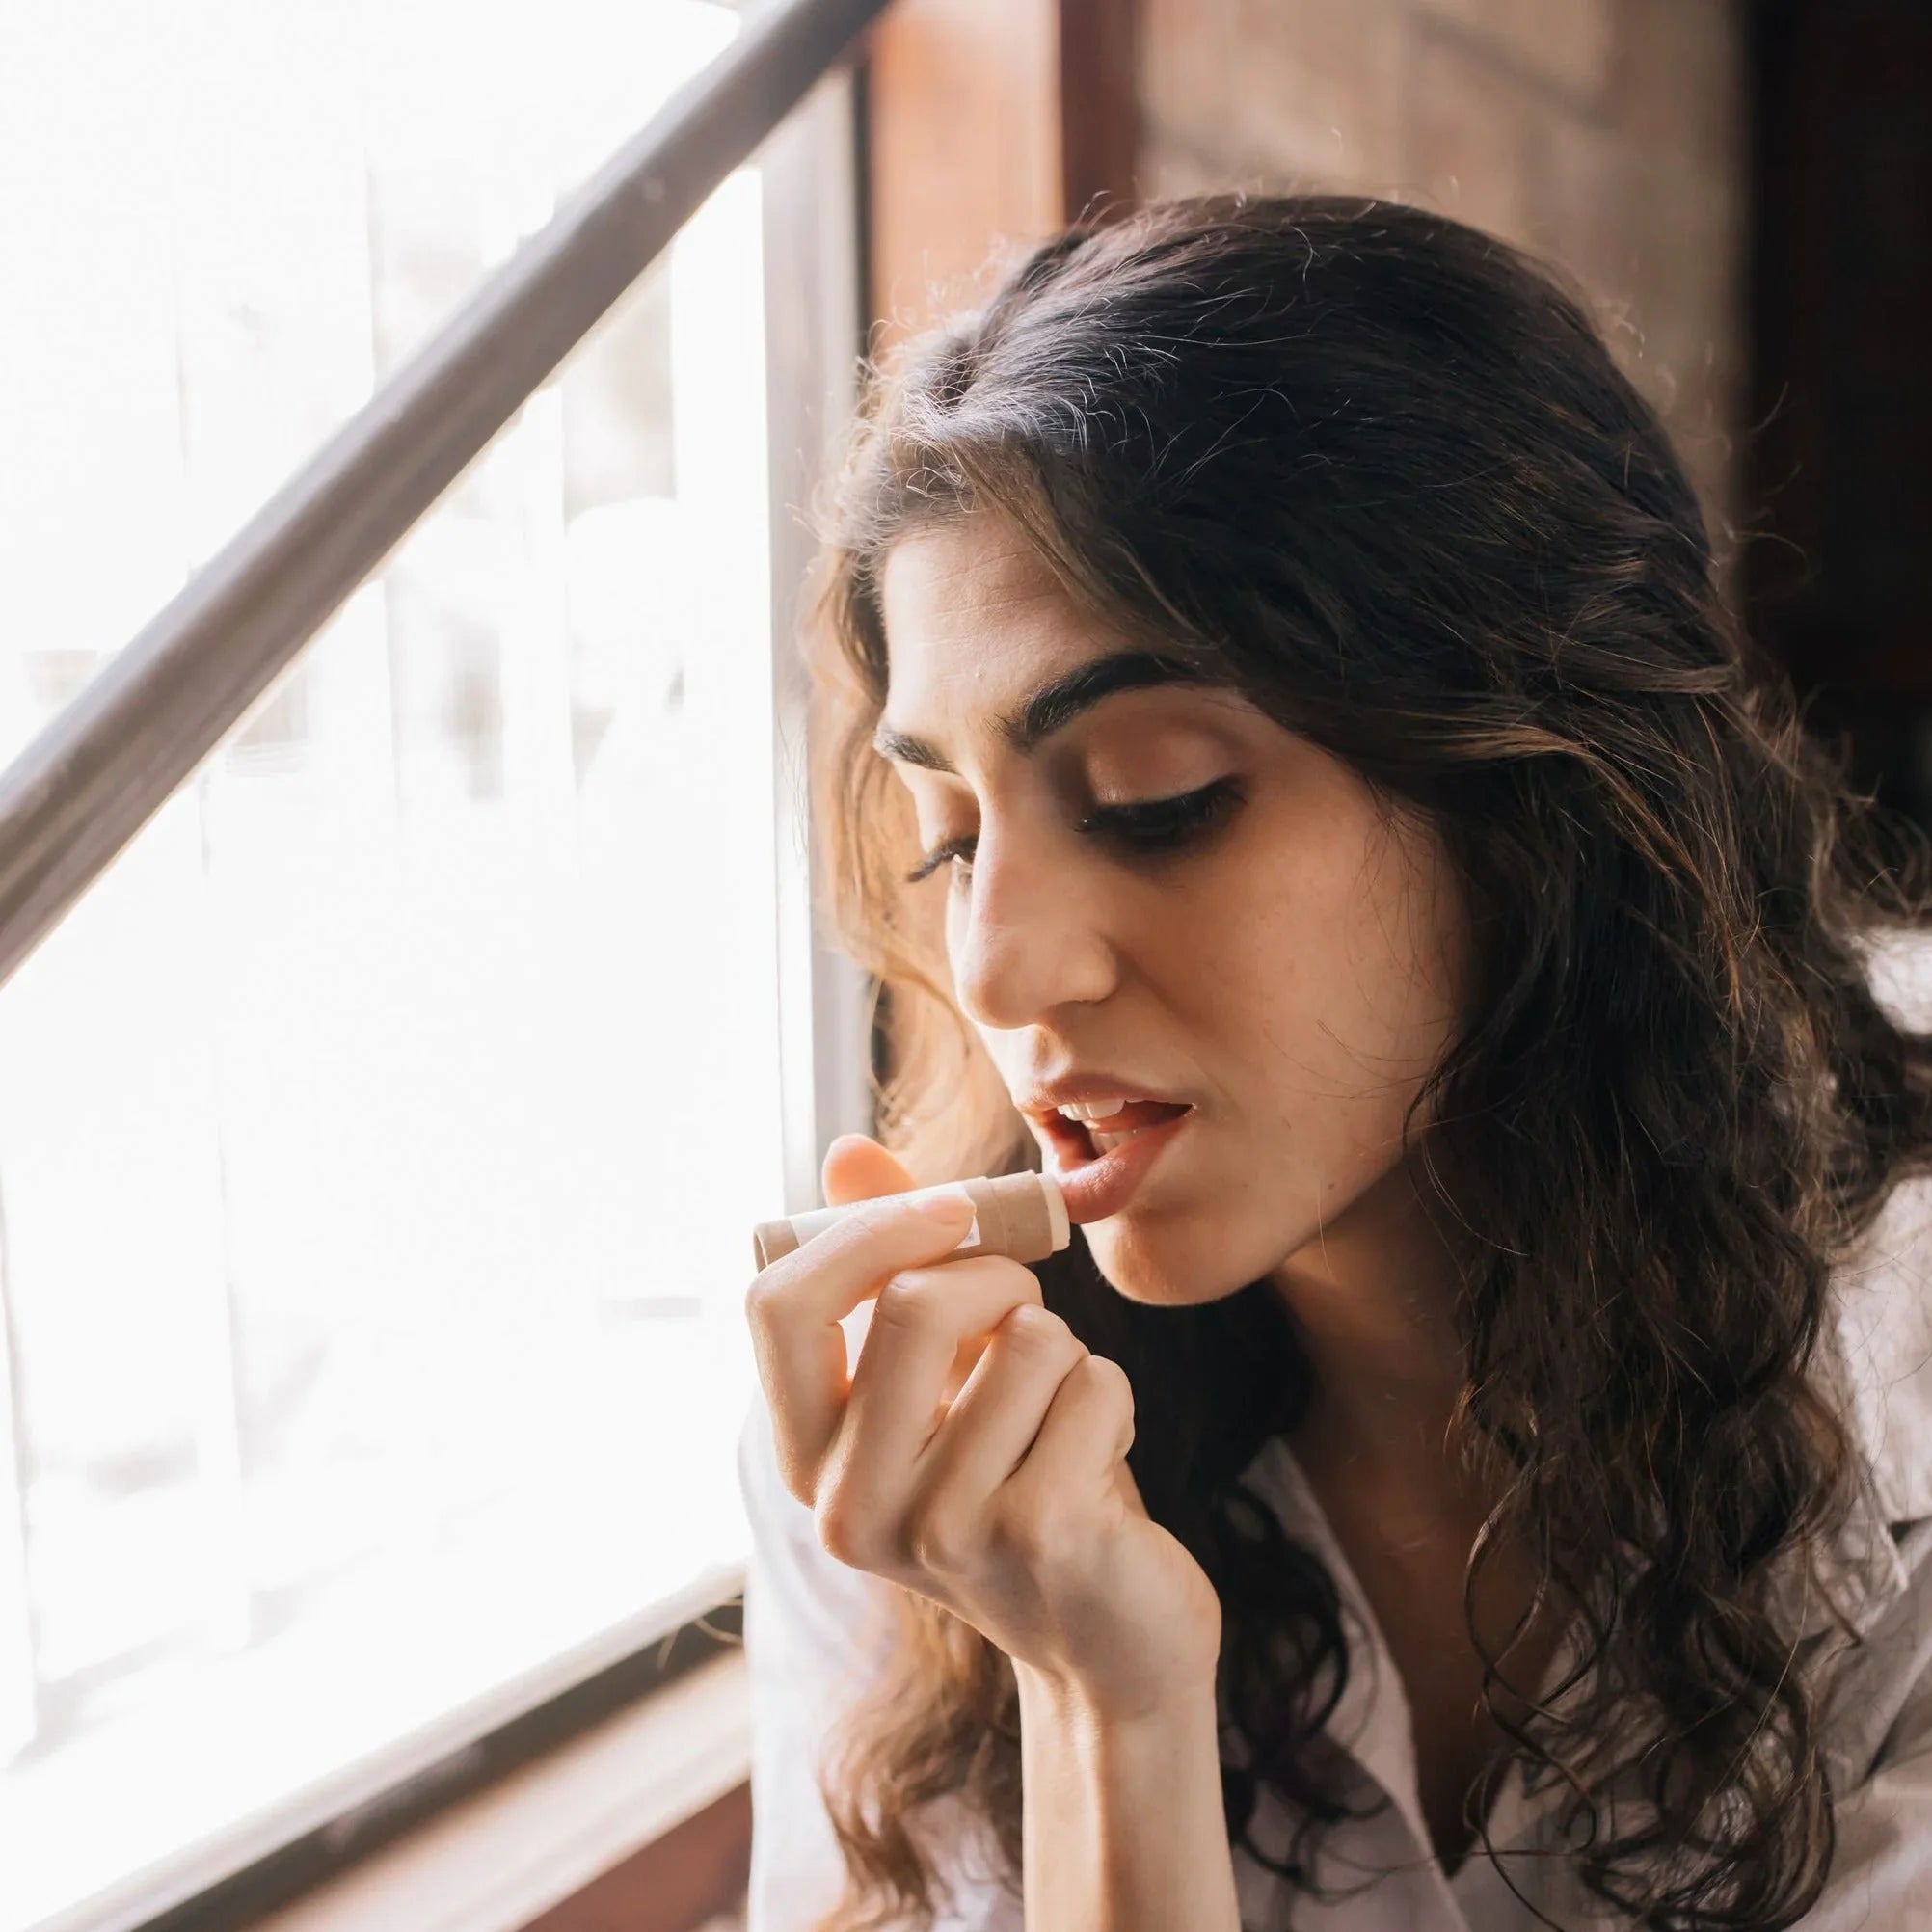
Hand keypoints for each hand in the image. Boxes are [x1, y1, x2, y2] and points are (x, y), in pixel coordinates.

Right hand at [744, 1132, 1222, 1724]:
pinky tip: (1100, 1464)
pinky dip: (1115, 1399)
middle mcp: (850, 1506)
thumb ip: (891, 1269)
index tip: (950, 1210)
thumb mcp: (942, 1378)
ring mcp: (942, 1531)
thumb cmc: (1017, 1480)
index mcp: (808, 1457)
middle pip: (913, 1304)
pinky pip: (1095, 1384)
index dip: (868, 1230)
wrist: (1108, 1640)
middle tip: (1026, 1314)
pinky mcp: (1039, 1537)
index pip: (777, 1305)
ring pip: (1026, 1340)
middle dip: (998, 1277)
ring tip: (1060, 1418)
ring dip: (1067, 1353)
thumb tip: (848, 1151)